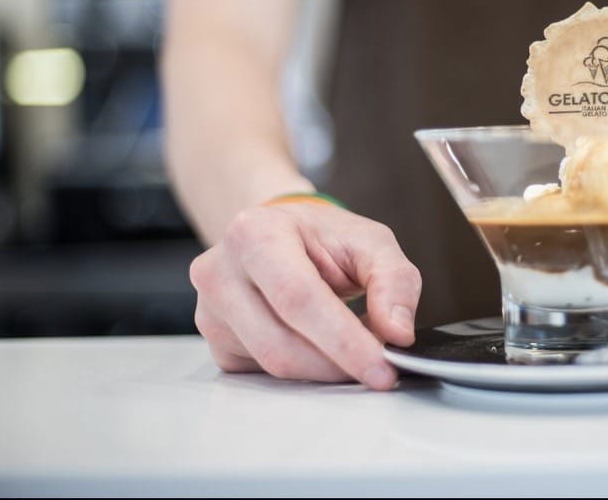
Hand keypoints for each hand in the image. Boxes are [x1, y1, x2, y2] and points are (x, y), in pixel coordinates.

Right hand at [189, 202, 421, 389]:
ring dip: (325, 369)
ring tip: (353, 346)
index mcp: (254, 233)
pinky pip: (265, 374)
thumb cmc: (323, 237)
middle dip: (338, 364)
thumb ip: (394, 281)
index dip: (343, 340)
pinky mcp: (217, 343)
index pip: (298, 298)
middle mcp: (220, 272)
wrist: (281, 234)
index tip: (382, 367)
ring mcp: (210, 312)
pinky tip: (321, 347)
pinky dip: (306, 370)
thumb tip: (397, 333)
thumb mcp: (371, 241)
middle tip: (380, 366)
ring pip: (273, 366)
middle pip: (281, 343)